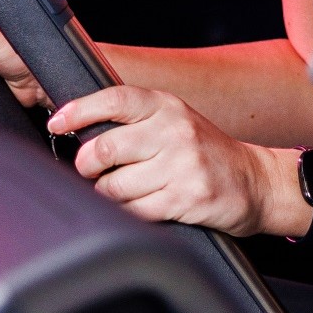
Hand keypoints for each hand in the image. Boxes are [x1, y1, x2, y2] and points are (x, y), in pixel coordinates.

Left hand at [50, 85, 281, 233]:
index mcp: (167, 106)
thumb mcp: (174, 121)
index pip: (116, 99)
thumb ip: (136, 121)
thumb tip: (80, 131)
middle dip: (86, 165)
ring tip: (122, 191)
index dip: (80, 109)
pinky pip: (135, 211)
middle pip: (106, 148)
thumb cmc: (204, 152)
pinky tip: (140, 206)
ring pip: (115, 186)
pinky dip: (128, 213)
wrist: (254, 180)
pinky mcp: (185, 198)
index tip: (58, 122)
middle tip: (89, 170)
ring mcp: (181, 165)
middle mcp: (174, 131)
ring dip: (108, 195)